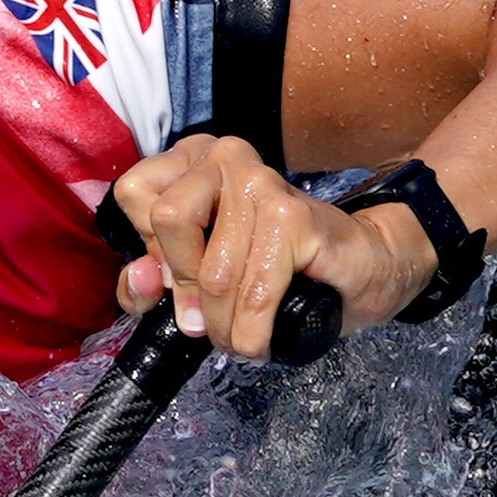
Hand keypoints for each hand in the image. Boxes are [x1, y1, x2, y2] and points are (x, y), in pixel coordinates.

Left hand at [108, 135, 439, 361]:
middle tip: (207, 315)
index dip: (150, 249)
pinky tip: (259, 341)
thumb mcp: (197, 274)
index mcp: (193, 157)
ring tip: (238, 338)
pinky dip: (252, 332)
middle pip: (168, 221)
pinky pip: (254, 292)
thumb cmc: (276, 268)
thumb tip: (141, 282)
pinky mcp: (294, 217)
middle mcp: (226, 154)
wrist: (362, 266)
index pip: (133, 194)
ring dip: (223, 327)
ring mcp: (262, 182)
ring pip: (213, 273)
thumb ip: (152, 280)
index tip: (180, 276)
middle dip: (186, 288)